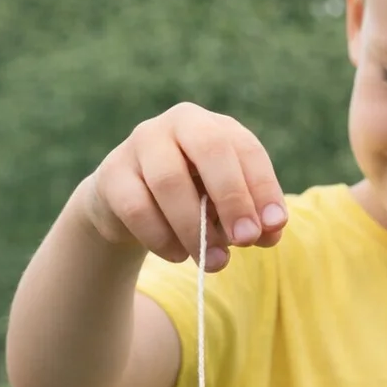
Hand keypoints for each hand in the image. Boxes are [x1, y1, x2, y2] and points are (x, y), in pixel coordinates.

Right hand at [81, 102, 287, 270]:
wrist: (130, 207)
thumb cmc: (193, 203)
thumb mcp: (228, 209)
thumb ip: (254, 221)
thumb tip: (270, 233)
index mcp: (215, 127)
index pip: (246, 149)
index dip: (263, 187)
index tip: (274, 225)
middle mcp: (177, 124)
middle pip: (209, 149)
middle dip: (232, 197)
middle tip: (245, 239)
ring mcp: (140, 145)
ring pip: (169, 182)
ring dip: (196, 229)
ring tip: (214, 262)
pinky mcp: (112, 175)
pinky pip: (137, 209)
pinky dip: (162, 239)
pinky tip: (177, 256)